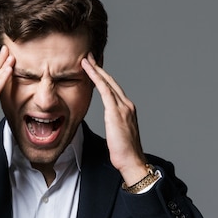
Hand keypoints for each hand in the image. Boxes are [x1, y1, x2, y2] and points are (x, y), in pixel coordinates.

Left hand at [81, 54, 147, 185]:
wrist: (132, 160)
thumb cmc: (124, 152)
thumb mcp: (118, 134)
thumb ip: (114, 124)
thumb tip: (109, 123)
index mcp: (127, 109)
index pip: (113, 88)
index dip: (103, 77)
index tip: (94, 68)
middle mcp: (127, 104)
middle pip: (111, 81)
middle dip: (99, 68)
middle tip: (88, 57)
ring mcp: (123, 107)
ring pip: (107, 82)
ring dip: (95, 70)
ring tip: (85, 60)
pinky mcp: (116, 111)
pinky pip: (105, 90)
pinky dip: (96, 78)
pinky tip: (89, 70)